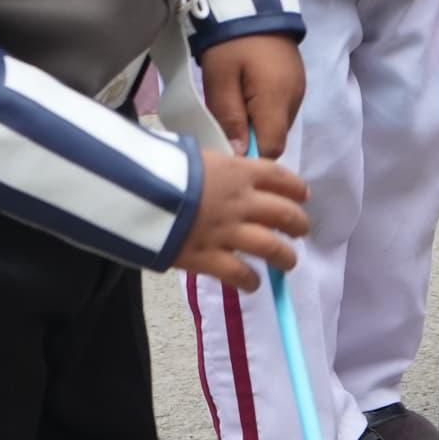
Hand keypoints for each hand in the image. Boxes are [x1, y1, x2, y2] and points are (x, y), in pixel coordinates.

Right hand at [175, 148, 310, 291]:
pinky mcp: (207, 258)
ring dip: (285, 257)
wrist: (135, 193)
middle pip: (284, 214)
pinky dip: (250, 281)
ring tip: (288, 262)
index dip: (296, 188)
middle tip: (300, 230)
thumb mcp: (195, 155)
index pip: (280, 177)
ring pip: (271, 247)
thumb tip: (227, 167)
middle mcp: (240, 202)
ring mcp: (226, 232)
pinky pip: (239, 274)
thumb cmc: (161, 167)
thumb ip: (218, 166)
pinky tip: (253, 284)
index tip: (303, 195)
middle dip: (298, 224)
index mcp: (238, 172)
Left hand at [201, 31, 305, 162]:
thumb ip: (230, 119)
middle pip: (275, 138)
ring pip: (278, 125)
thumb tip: (239, 153)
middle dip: (252, 140)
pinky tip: (248, 95)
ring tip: (235, 105)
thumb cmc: (231, 44)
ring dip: (258, 125)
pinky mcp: (297, 81)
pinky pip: (281, 109)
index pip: (271, 148)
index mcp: (277, 99)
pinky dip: (265, 111)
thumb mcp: (220, 80)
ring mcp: (299, 89)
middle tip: (226, 124)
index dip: (250, 155)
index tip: (228, 148)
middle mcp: (294, 98)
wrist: (252, 5)